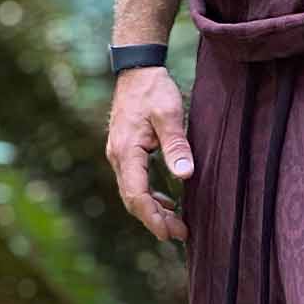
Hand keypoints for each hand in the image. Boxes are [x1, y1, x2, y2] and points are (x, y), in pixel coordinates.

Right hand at [107, 65, 193, 241]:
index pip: (135, 194)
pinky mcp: (125, 152)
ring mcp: (119, 155)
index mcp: (126, 151)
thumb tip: (185, 175)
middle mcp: (117, 157)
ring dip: (153, 210)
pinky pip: (134, 182)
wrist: (137, 69)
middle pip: (132, 199)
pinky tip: (166, 201)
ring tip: (176, 224)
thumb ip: (176, 145)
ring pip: (132, 192)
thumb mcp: (169, 114)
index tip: (169, 233)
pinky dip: (150, 196)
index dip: (152, 217)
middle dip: (155, 219)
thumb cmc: (153, 89)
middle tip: (181, 233)